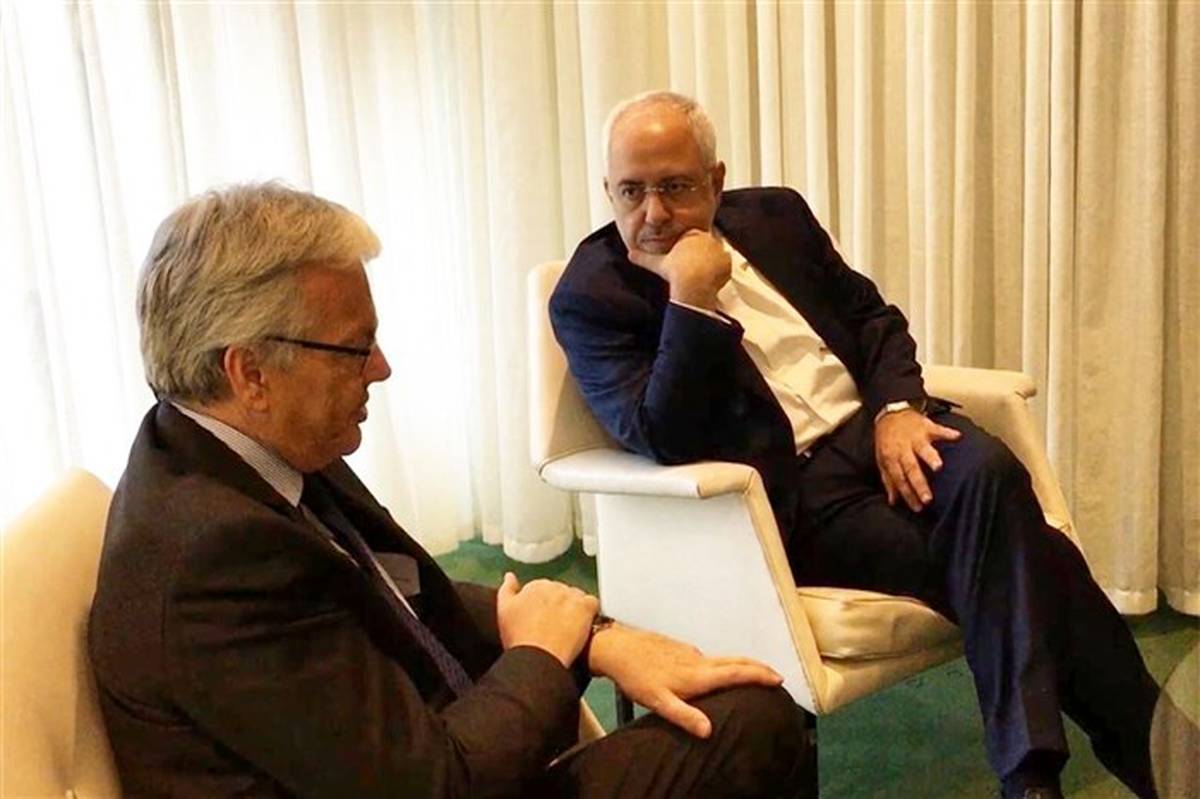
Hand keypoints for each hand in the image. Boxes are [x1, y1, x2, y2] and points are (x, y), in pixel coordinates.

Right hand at [496, 573, 597, 667]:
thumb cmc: (520, 639)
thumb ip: (507, 590)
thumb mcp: (504, 611)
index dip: (544, 605)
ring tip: (569, 628)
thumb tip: (510, 576)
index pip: (544, 589)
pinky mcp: (585, 607)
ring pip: (577, 596)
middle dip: (560, 606)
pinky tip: (583, 626)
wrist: (538, 658)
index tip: (543, 619)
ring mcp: (570, 596)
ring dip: (575, 608)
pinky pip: (593, 604)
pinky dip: (590, 613)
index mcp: (534, 586)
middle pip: (561, 592)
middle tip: (555, 626)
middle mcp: (554, 587)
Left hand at [588, 624, 781, 738]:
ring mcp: (688, 652)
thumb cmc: (636, 677)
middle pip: (734, 661)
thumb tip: (709, 731)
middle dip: (757, 668)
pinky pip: (704, 658)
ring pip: (719, 659)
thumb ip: (684, 716)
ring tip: (750, 677)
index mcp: (697, 674)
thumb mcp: (658, 702)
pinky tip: (712, 673)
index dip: (758, 675)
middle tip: (775, 675)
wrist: (616, 647)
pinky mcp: (678, 648)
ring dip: (738, 665)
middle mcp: (697, 660)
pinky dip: (717, 664)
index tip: (778, 679)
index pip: (735, 672)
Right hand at [628, 230, 730, 309]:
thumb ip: (644, 258)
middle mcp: (707, 239)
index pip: (690, 238)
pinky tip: (710, 280)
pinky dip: (719, 272)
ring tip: (700, 276)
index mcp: (691, 235)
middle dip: (699, 255)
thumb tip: (630, 255)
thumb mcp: (657, 263)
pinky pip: (724, 265)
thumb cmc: (676, 271)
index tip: (683, 260)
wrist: (693, 282)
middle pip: (704, 245)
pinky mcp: (726, 261)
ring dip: (709, 263)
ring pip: (714, 255)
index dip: (687, 250)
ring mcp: (718, 250)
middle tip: (692, 269)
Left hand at [874, 408, 960, 511]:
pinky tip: (957, 436)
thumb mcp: (883, 459)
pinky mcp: (926, 426)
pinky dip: (948, 432)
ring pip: (923, 448)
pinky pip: (938, 429)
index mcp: (891, 457)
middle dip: (919, 484)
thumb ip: (889, 480)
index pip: (899, 479)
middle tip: (927, 499)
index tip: (917, 507)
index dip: (907, 494)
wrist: (891, 414)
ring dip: (930, 457)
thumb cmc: (888, 440)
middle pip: (911, 468)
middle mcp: (903, 448)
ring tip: (938, 467)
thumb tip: (893, 501)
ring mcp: (915, 437)